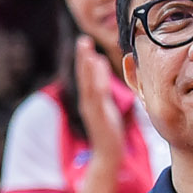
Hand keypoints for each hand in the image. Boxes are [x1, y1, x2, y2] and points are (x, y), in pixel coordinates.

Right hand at [75, 37, 127, 158]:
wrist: (108, 153)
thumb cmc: (109, 129)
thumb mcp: (107, 104)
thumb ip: (102, 84)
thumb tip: (100, 62)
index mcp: (89, 99)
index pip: (86, 76)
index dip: (84, 59)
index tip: (85, 42)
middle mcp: (87, 102)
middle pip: (83, 77)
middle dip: (82, 58)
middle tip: (83, 40)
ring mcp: (92, 108)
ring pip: (88, 83)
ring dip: (87, 65)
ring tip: (87, 49)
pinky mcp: (99, 115)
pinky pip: (97, 94)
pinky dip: (96, 80)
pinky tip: (97, 68)